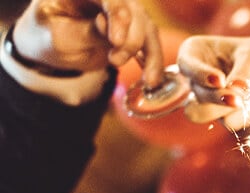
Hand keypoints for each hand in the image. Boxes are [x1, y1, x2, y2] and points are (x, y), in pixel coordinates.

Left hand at [13, 0, 162, 85]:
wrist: (50, 49)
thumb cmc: (48, 39)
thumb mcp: (59, 38)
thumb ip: (85, 31)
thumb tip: (108, 27)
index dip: (117, 15)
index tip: (116, 41)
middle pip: (133, 9)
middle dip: (132, 38)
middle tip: (116, 60)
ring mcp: (120, 11)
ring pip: (146, 26)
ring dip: (150, 52)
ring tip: (146, 78)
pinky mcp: (131, 29)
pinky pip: (149, 41)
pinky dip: (153, 60)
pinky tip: (152, 78)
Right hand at [176, 34, 249, 129]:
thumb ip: (243, 73)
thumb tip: (234, 95)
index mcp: (195, 54)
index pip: (187, 65)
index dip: (200, 74)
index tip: (220, 80)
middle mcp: (197, 81)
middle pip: (195, 96)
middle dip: (215, 100)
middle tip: (237, 100)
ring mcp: (209, 102)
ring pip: (211, 115)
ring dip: (233, 110)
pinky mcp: (226, 118)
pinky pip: (233, 122)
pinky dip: (248, 115)